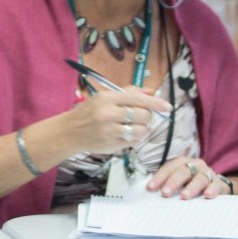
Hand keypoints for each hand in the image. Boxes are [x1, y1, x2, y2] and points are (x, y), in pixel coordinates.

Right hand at [54, 87, 172, 155]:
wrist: (69, 132)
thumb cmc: (89, 112)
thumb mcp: (104, 96)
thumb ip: (129, 93)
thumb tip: (152, 93)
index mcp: (107, 98)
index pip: (138, 99)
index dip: (156, 103)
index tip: (168, 107)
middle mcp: (109, 114)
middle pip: (143, 115)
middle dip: (147, 116)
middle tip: (140, 116)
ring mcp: (110, 131)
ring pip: (141, 131)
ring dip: (143, 128)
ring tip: (134, 126)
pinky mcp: (111, 145)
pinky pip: (134, 142)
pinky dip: (135, 138)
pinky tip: (127, 133)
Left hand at [145, 155, 233, 199]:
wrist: (215, 186)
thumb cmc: (191, 184)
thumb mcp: (180, 182)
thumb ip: (167, 186)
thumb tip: (150, 194)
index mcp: (182, 163)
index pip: (169, 168)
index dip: (159, 177)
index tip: (150, 188)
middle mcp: (195, 165)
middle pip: (183, 171)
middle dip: (173, 182)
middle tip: (165, 193)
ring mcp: (207, 173)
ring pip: (199, 178)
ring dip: (191, 187)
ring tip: (184, 196)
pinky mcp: (218, 182)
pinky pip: (215, 185)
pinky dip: (211, 189)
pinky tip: (207, 195)